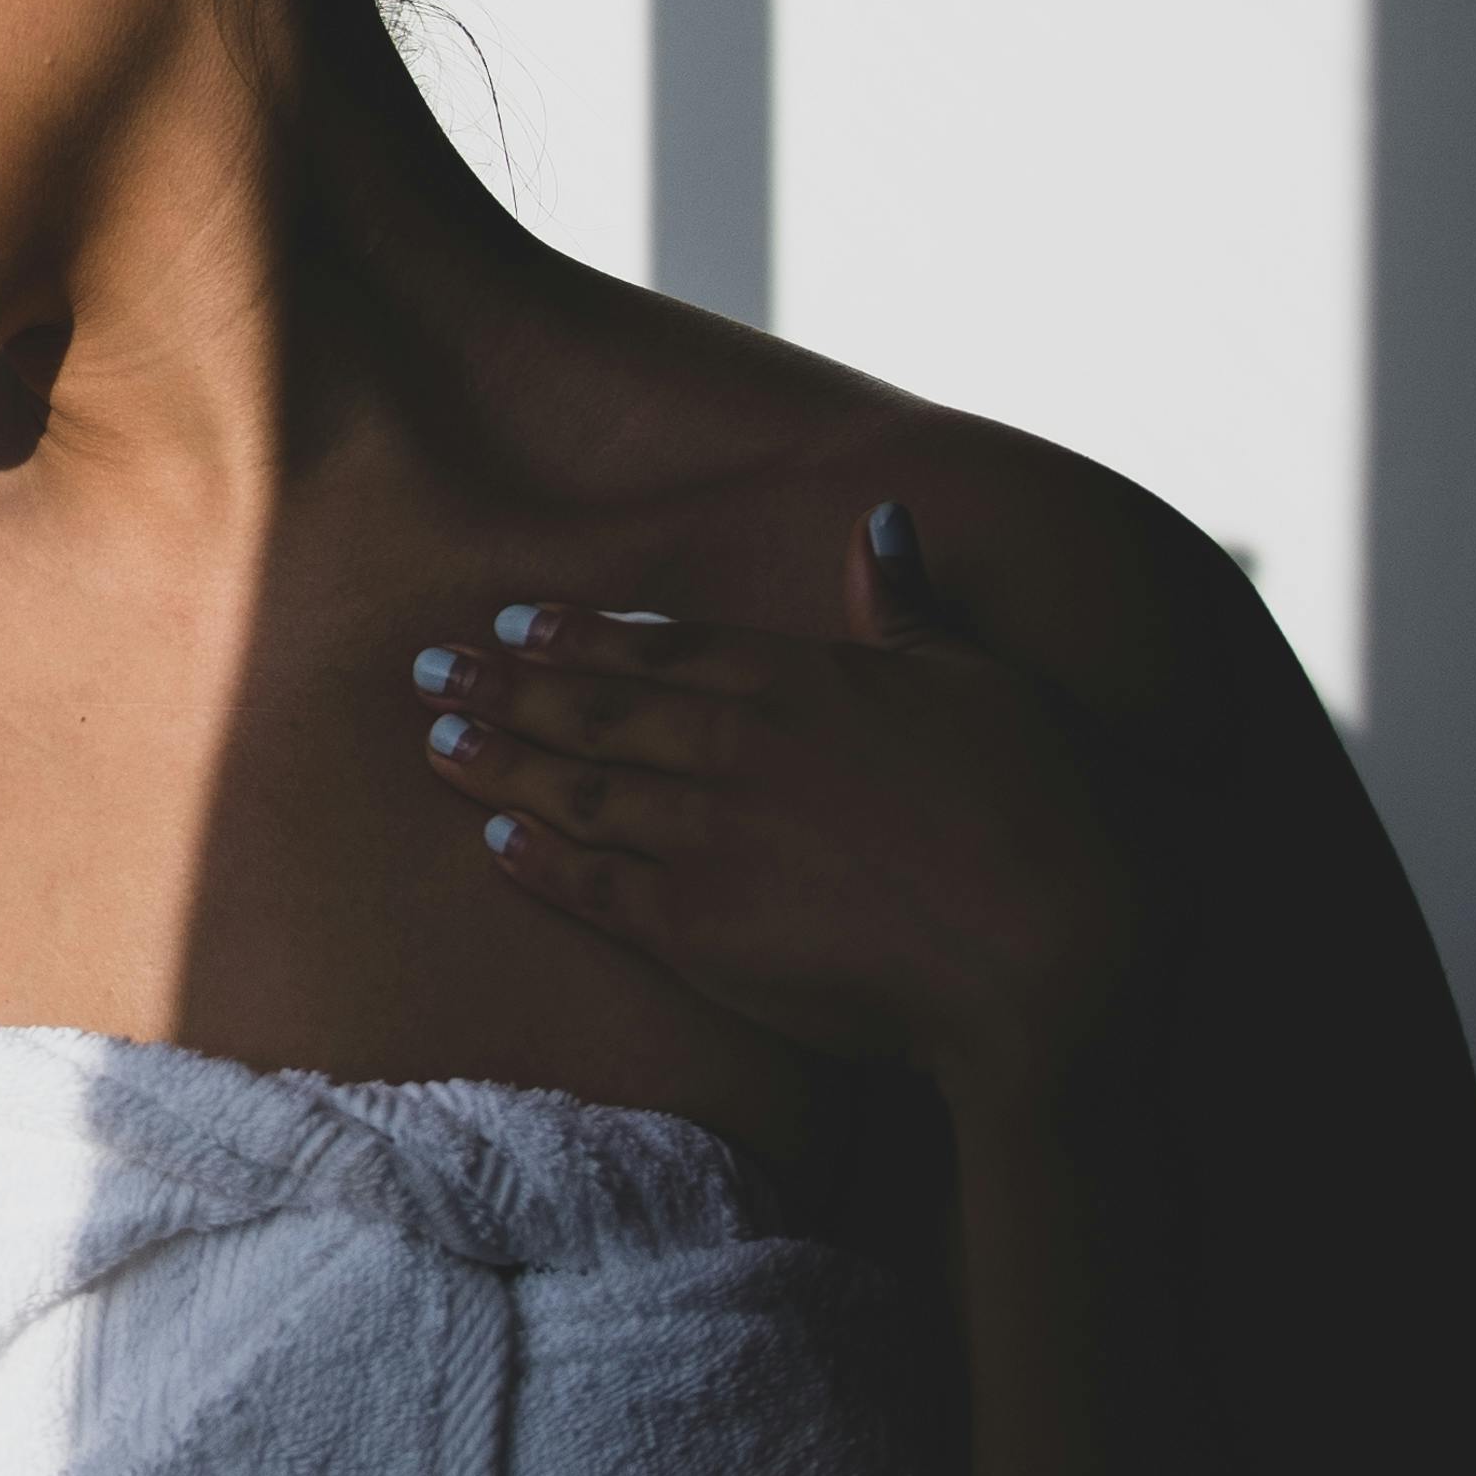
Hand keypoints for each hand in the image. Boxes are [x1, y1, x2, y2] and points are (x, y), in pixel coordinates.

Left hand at [415, 500, 1139, 1104]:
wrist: (1045, 956)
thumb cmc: (1040, 811)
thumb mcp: (979, 680)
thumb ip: (905, 606)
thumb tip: (879, 519)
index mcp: (798, 679)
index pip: (662, 645)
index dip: (580, 635)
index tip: (517, 623)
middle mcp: (735, 748)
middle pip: (594, 708)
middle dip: (503, 687)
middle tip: (430, 669)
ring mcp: (708, 839)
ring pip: (577, 788)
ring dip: (499, 762)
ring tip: (436, 740)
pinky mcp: (700, 933)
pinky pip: (595, 888)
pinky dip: (539, 859)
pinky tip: (497, 839)